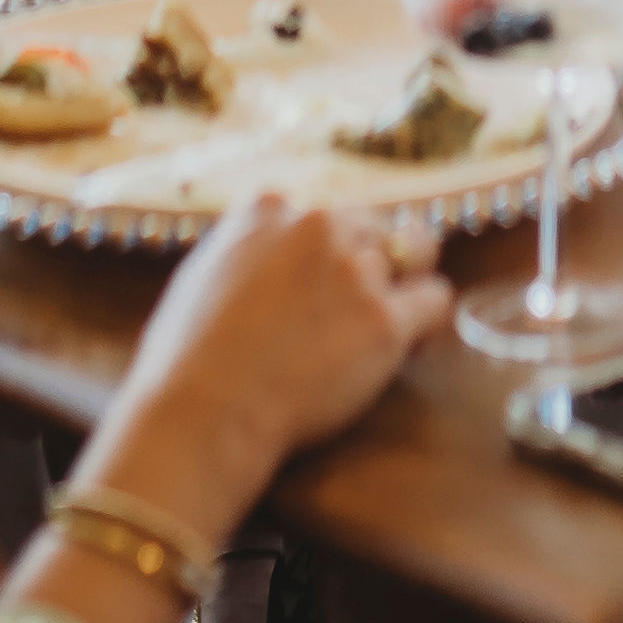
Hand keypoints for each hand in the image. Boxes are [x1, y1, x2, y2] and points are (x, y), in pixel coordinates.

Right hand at [67, 191, 453, 565]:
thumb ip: (246, 252)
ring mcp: (355, 271)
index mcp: (268, 208)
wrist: (204, 413)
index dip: (329, 248)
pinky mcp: (384, 321)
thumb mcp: (203, 276)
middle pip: (372, 227)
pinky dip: (428, 320)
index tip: (324, 280)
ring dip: (403, 283)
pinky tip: (411, 342)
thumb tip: (266, 256)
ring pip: (415, 253)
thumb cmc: (187, 360)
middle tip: (353, 310)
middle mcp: (318, 225)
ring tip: (387, 319)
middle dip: (369, 262)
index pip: (324, 211)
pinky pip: (435, 301)